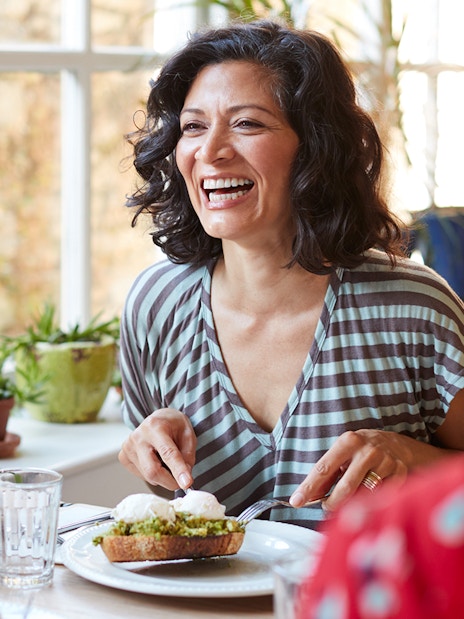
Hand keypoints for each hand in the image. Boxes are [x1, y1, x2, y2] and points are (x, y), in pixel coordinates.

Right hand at [118, 408, 196, 490]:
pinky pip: (141, 475)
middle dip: (170, 481)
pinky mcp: (123, 457)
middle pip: (152, 470)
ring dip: (163, 477)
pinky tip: (156, 461)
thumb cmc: (174, 425)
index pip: (168, 453)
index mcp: (155, 426)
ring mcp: (128, 447)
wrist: (157, 418)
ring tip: (167, 461)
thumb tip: (183, 478)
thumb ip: (188, 455)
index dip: (178, 470)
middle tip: (182, 481)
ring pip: (148, 476)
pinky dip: (153, 475)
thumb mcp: (188, 434)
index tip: (186, 484)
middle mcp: (138, 437)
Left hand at [289, 429, 411, 510]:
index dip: (309, 487)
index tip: (296, 501)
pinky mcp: (401, 475)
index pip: (324, 468)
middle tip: (327, 508)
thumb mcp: (343, 452)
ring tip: (350, 500)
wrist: (400, 445)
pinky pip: (381, 498)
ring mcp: (386, 463)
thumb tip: (309, 496)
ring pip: (364, 495)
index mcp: (348, 442)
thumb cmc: (363, 450)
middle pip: (346, 487)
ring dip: (353, 504)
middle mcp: (368, 451)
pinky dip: (372, 503)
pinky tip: (372, 498)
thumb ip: (328, 473)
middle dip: (333, 503)